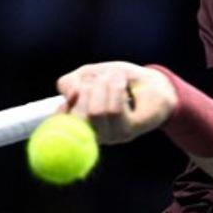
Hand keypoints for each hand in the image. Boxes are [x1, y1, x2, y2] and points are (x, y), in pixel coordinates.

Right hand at [55, 61, 178, 144]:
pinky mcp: (129, 132)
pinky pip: (115, 109)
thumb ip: (70, 83)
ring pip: (97, 111)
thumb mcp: (88, 76)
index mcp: (80, 124)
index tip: (71, 92)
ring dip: (105, 85)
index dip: (62, 110)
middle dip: (89, 88)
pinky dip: (116, 89)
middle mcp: (94, 135)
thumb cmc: (118, 79)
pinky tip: (122, 84)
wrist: (152, 82)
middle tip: (101, 77)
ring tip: (115, 77)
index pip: (61, 127)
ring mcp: (112, 136)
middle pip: (80, 116)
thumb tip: (69, 94)